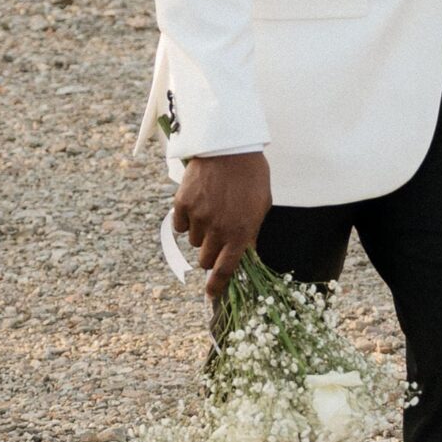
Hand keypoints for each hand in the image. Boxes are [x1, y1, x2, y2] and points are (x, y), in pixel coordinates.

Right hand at [172, 152, 271, 298]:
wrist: (230, 147)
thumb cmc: (252, 176)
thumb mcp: (261, 206)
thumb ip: (252, 232)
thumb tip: (246, 253)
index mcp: (241, 232)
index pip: (227, 269)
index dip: (218, 286)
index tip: (211, 295)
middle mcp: (218, 229)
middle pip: (206, 259)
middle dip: (211, 255)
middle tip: (218, 239)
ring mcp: (198, 217)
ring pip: (194, 242)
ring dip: (202, 234)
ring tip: (212, 212)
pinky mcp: (182, 204)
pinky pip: (180, 226)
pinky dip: (187, 220)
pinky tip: (198, 205)